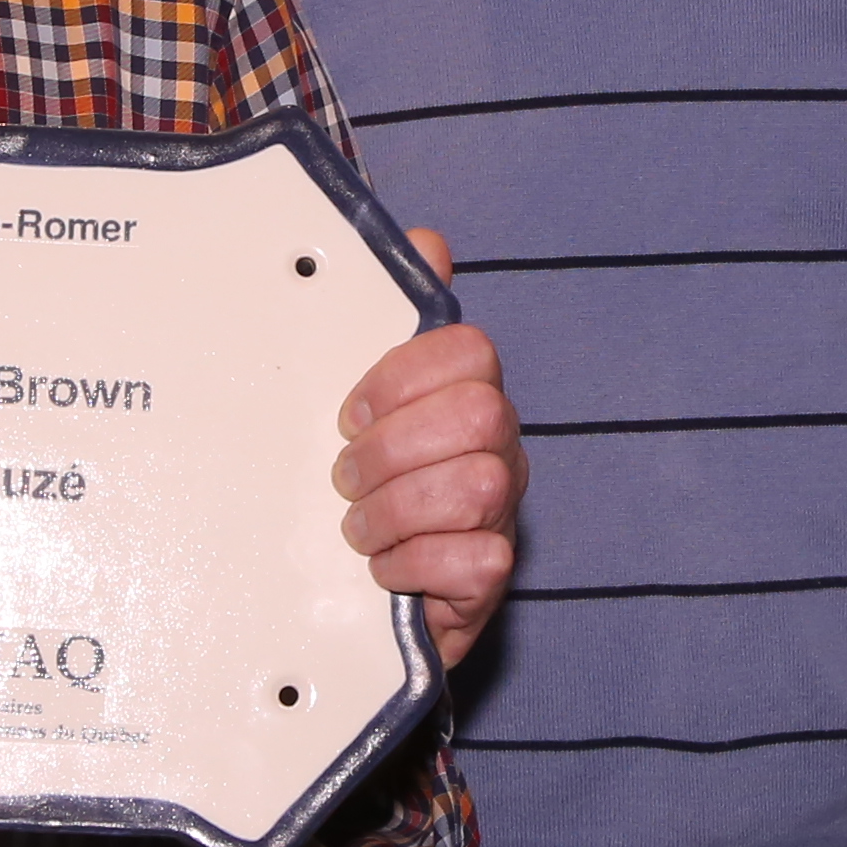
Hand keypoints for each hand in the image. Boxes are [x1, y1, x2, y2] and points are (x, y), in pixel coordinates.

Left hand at [339, 236, 521, 663]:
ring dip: (396, 509)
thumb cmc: (365, 492)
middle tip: (345, 479)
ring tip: (358, 529)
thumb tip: (428, 241)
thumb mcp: (363, 403)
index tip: (348, 412)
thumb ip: (389, 319)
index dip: (401, 375)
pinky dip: (417, 565)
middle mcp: (497, 447)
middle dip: (393, 448)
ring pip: (479, 484)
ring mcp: (501, 512)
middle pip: (479, 413)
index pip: (468, 349)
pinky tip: (387, 571)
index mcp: (465, 394)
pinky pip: (478, 560)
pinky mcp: (494, 578)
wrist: (361, 604)